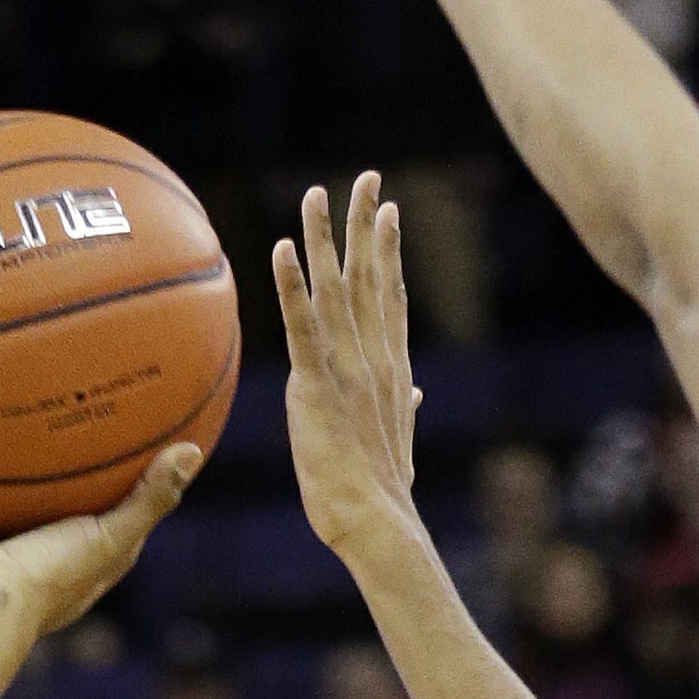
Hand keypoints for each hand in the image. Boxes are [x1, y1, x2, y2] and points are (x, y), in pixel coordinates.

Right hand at [0, 443, 200, 644]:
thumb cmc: (52, 577)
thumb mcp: (114, 535)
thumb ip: (152, 497)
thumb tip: (194, 449)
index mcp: (66, 561)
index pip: (91, 521)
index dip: (99, 490)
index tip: (106, 452)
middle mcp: (19, 559)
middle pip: (23, 511)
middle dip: (22, 480)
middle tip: (24, 431)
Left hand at [276, 175, 426, 562]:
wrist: (377, 520)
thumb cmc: (382, 494)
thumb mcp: (398, 444)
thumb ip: (403, 410)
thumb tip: (416, 397)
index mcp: (393, 370)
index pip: (389, 297)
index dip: (388, 251)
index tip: (387, 211)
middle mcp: (375, 357)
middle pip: (371, 276)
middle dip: (367, 224)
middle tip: (366, 177)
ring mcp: (347, 367)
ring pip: (336, 289)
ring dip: (325, 238)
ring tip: (316, 193)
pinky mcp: (316, 383)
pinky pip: (301, 325)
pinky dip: (292, 285)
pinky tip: (281, 249)